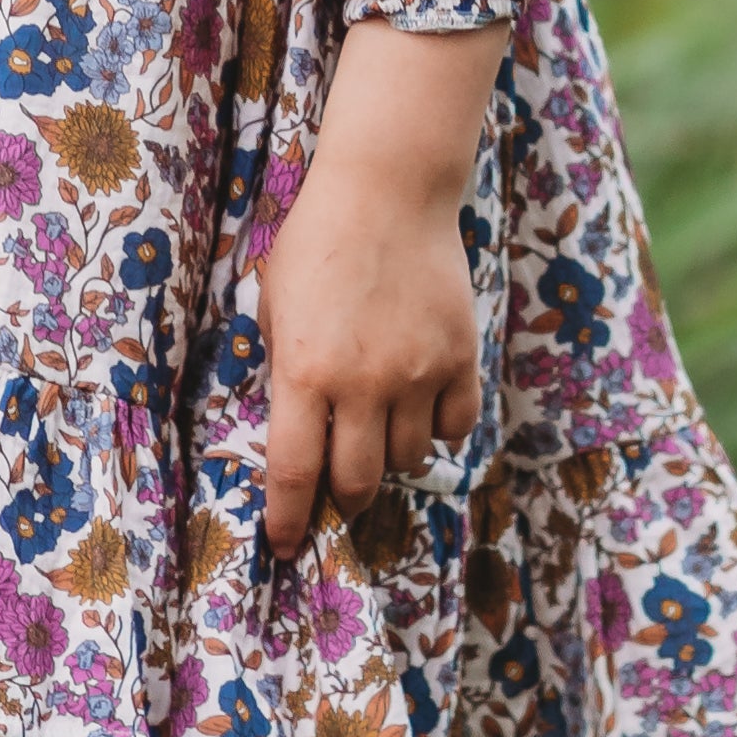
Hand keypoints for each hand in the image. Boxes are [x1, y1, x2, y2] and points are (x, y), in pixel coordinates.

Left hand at [255, 19, 505, 553]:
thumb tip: (294, 435)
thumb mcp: (275, 307)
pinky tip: (420, 405)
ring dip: (390, 456)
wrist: (388, 191)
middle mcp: (364, 383)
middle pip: (358, 481)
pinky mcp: (460, 357)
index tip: (284, 546)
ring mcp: (418, 373)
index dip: (289, 520)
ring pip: (409, 459)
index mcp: (305, 372)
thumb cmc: (317, 243)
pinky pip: (456, 425)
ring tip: (378, 426)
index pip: (295, 473)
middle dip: (344, 496)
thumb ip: (284, 371)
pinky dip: (438, 428)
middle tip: (339, 485)